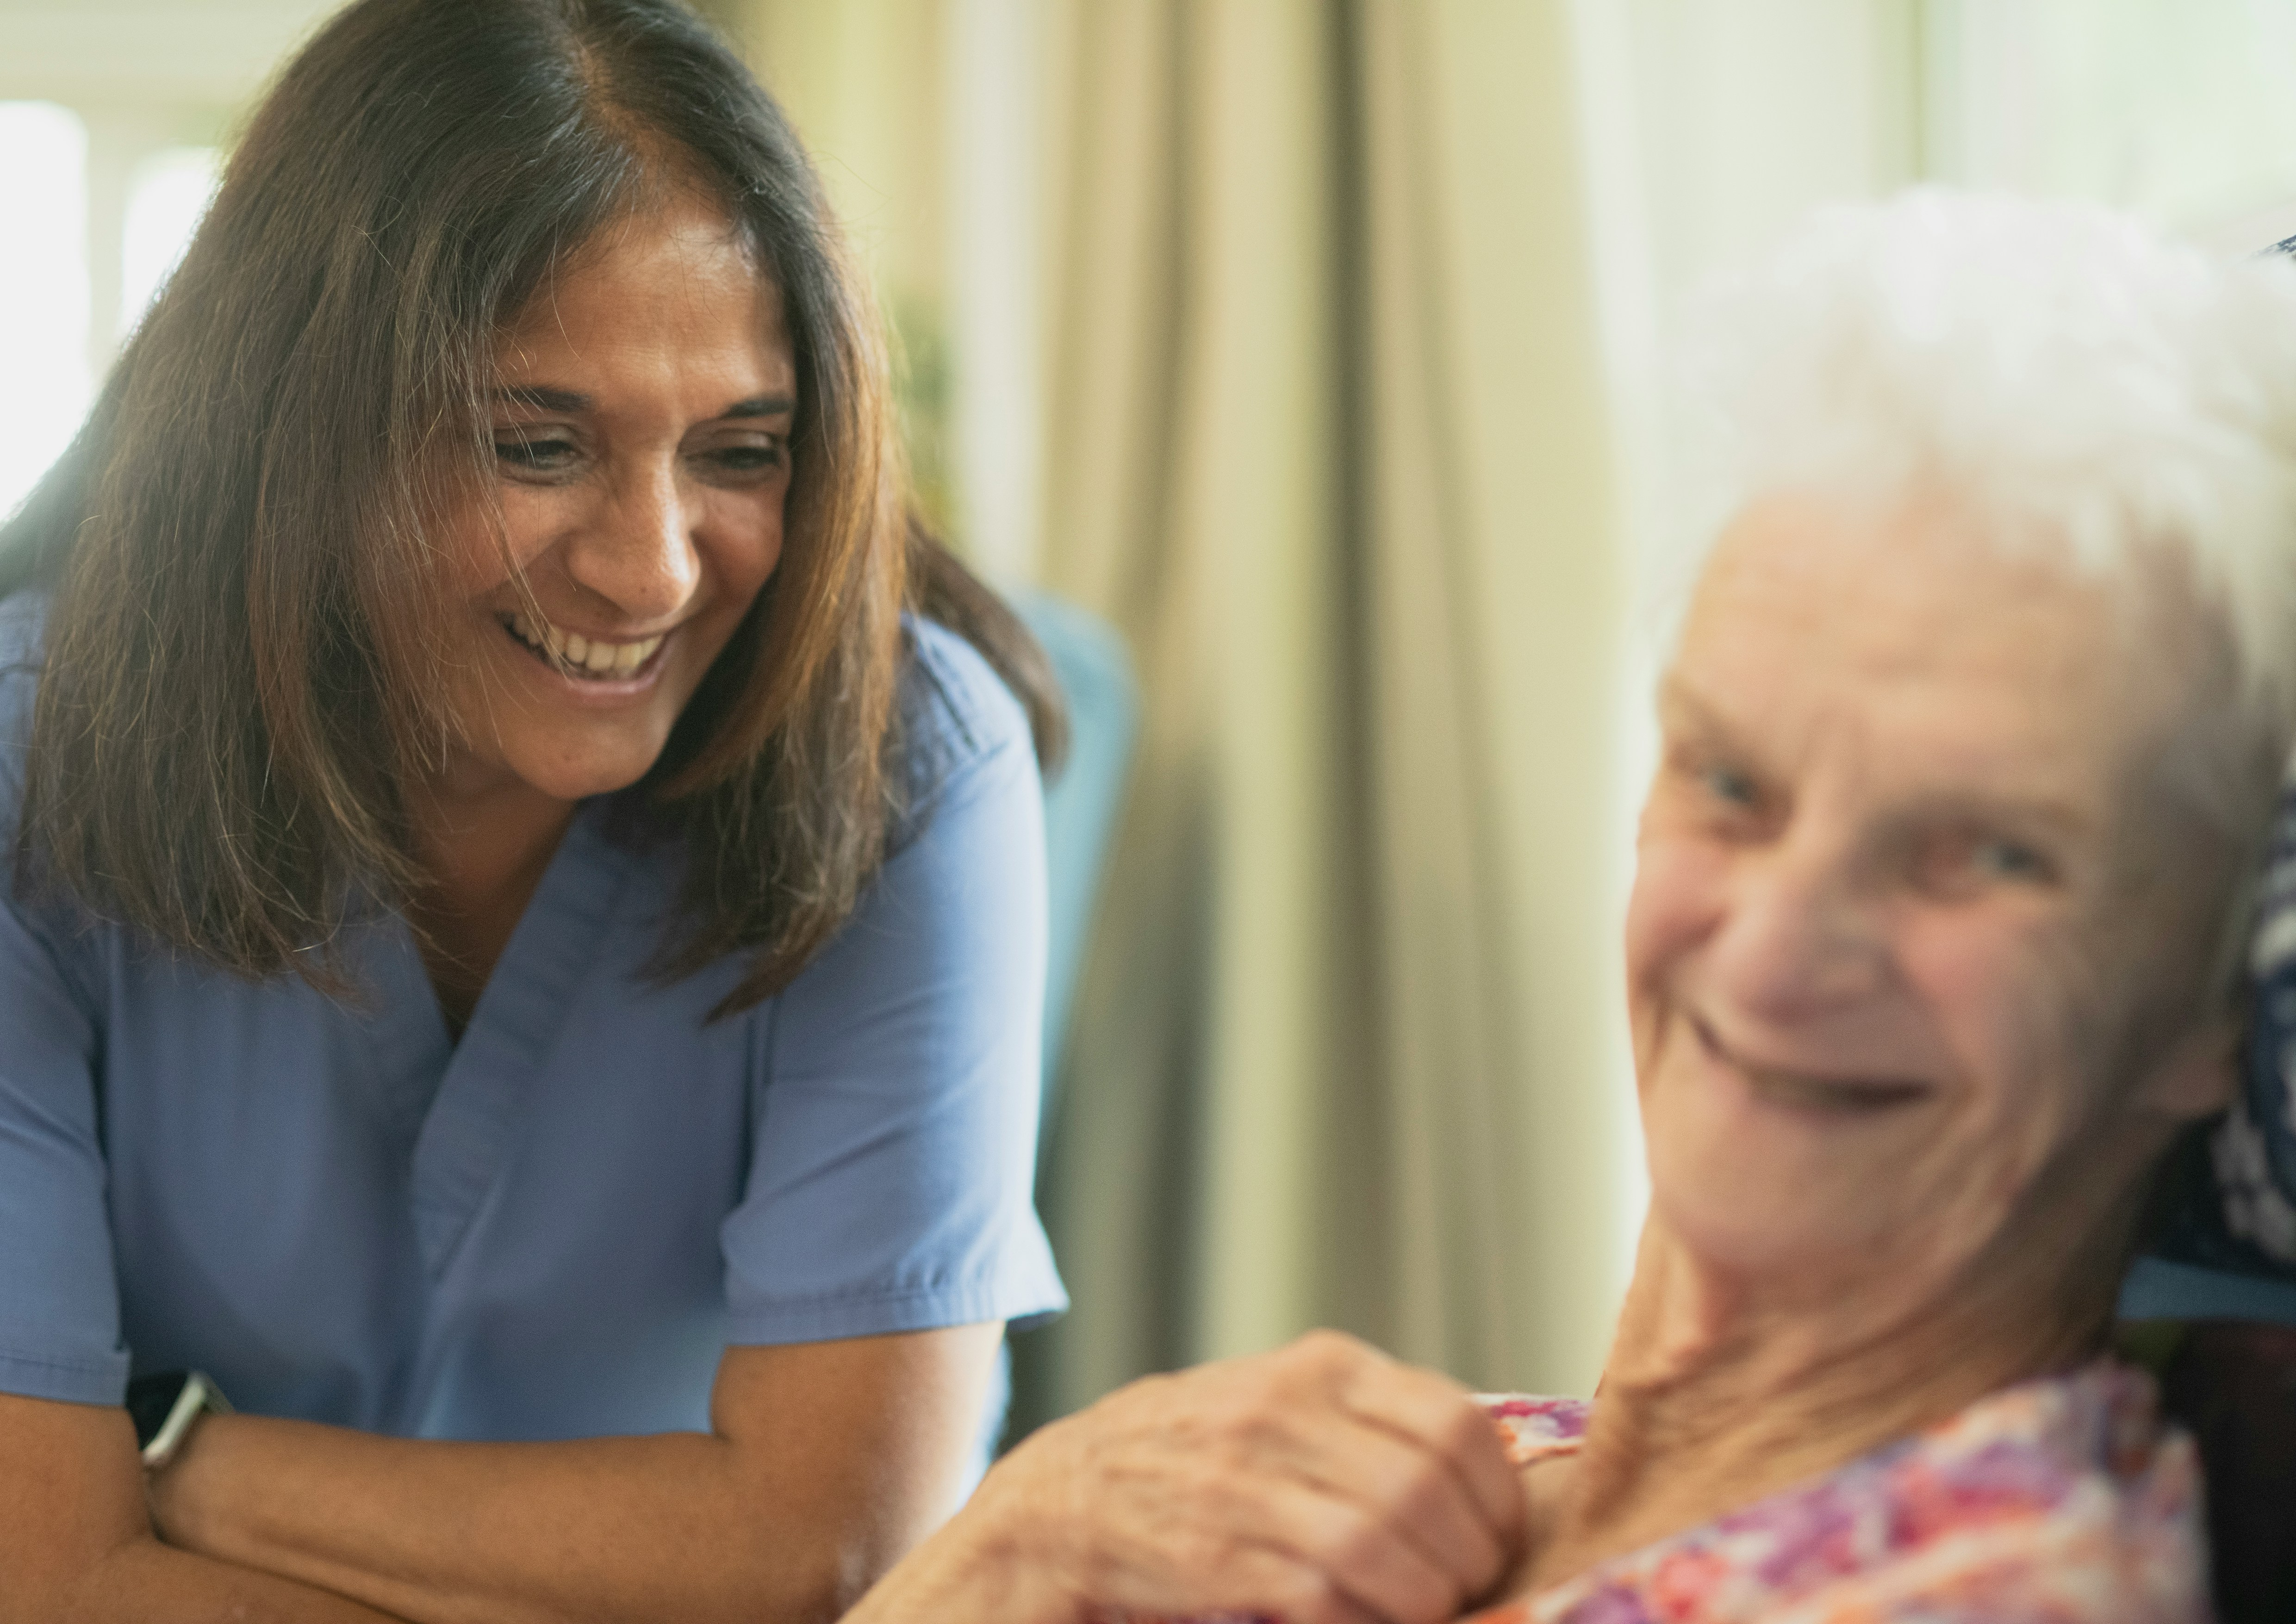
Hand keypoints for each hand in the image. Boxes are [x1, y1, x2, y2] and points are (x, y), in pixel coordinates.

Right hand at [939, 1330, 1527, 1623]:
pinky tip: (1358, 1621)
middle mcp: (1285, 1410)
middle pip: (1430, 1490)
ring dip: (1423, 1600)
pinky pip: (1324, 1597)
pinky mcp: (1214, 1552)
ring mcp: (1245, 1480)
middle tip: (1465, 1590)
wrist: (1059, 1499)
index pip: (1457, 1423)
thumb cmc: (1192, 1456)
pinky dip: (1361, 1621)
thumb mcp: (1282, 1403)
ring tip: (1421, 1612)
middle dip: (1468, 1559)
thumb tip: (1484, 1477)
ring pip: (1385, 1546)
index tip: (1496, 1539)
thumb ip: (1368, 1424)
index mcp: (1320, 1367)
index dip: (1497, 1499)